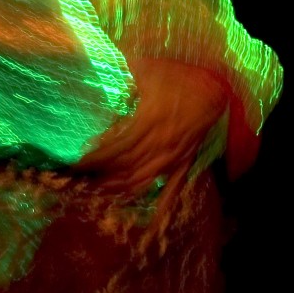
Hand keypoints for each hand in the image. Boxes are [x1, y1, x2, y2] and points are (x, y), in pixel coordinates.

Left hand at [77, 58, 230, 196]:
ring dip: (119, 189)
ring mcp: (173, 157)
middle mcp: (160, 144)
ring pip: (142, 181)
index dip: (95, 159)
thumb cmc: (180, 76)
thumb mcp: (147, 69)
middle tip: (80, 182)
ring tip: (98, 193)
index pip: (115, 149)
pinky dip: (161, 206)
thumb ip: (122, 72)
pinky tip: (150, 224)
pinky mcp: (185, 162)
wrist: (216, 87)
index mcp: (149, 122)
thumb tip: (98, 68)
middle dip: (100, 176)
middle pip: (124, 168)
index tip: (77, 165)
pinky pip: (173, 188)